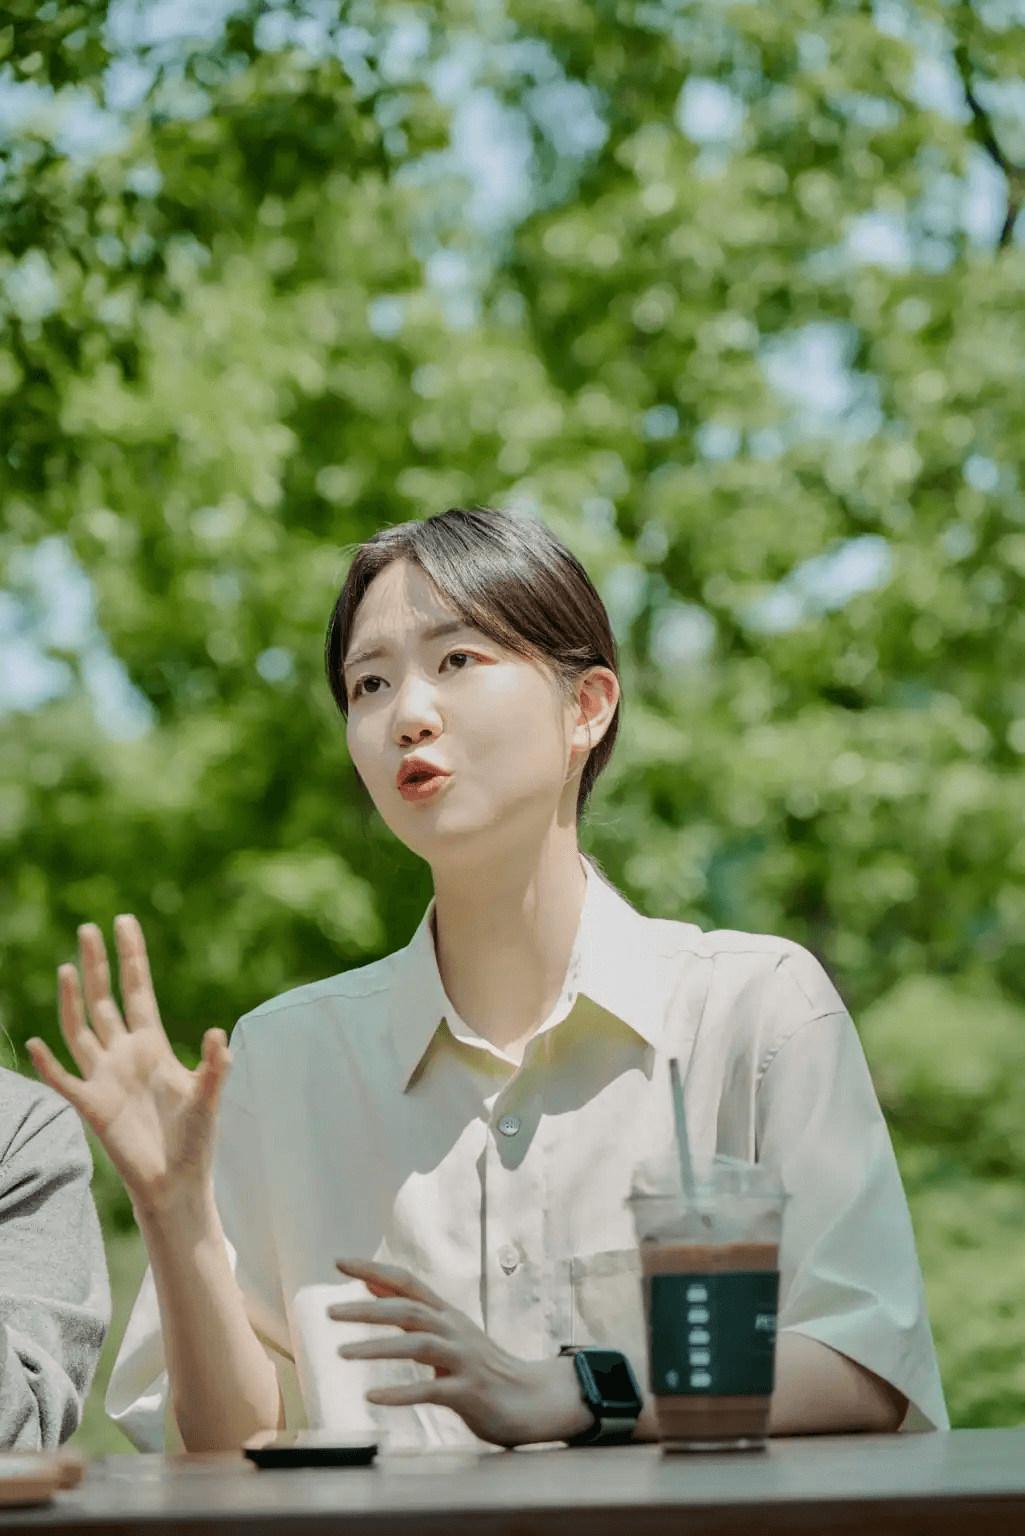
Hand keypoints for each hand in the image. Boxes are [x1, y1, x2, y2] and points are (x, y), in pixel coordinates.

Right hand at [26, 915, 230, 1216]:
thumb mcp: (210, 1096)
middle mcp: (125, 1054)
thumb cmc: (195, 1137)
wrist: (178, 1181)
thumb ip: (215, 1066)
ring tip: (69, 966)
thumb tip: (219, 1033)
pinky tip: (38, 1043)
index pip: (138, 990)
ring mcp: (105, 1078)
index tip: (124, 922)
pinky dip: (49, 1064)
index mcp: (153, 1044)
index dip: (132, 957)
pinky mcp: (93, 1106)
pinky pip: (64, 1080)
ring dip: (73, 1000)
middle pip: (105, 1000)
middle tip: (89, 928)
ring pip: (81, 1029)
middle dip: (98, 965)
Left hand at [330, 1259, 592, 1447]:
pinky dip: (401, 1392)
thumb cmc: (483, 1367)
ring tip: (341, 1353)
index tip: (339, 1261)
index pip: (406, 1281)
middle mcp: (454, 1329)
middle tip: (329, 1311)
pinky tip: (373, 1396)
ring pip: (418, 1344)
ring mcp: (463, 1359)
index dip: (373, 1269)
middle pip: (408, 1309)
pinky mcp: (470, 1391)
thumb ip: (411, 1309)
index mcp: (446, 1314)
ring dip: (378, 1346)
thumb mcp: (447, 1332)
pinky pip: (432, 1390)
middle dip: (366, 1309)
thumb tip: (370, 1284)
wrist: (534, 1399)